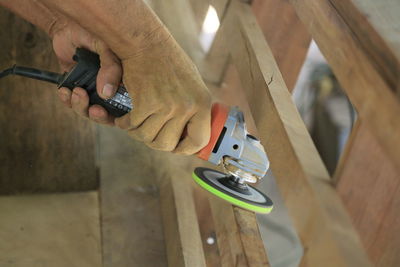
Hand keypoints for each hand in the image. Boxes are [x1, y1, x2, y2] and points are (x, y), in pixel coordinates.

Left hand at [50, 16, 121, 124]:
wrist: (68, 27)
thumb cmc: (94, 33)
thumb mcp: (107, 48)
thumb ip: (111, 68)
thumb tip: (107, 93)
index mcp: (125, 81)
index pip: (128, 107)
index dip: (120, 117)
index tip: (109, 112)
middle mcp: (112, 88)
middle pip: (109, 114)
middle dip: (98, 115)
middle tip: (93, 109)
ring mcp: (94, 89)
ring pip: (89, 111)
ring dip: (81, 107)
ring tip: (74, 93)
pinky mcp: (78, 88)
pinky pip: (73, 103)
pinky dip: (68, 101)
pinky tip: (64, 91)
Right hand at [115, 40, 211, 154]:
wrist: (146, 42)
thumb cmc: (168, 62)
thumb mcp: (193, 84)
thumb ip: (194, 108)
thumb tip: (192, 131)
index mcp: (202, 103)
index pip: (199, 140)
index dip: (185, 149)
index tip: (175, 147)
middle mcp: (187, 107)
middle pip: (167, 144)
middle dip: (154, 142)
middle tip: (148, 132)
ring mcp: (167, 106)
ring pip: (147, 137)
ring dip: (137, 133)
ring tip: (136, 123)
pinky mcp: (145, 103)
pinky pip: (132, 126)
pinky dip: (124, 124)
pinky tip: (124, 117)